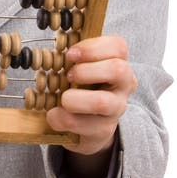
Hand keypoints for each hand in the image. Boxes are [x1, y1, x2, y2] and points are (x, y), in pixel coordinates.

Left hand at [46, 35, 136, 157]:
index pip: (118, 46)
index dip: (92, 48)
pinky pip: (84, 125)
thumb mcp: (81, 70)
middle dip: (86, 71)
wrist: (88, 126)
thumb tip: (53, 49)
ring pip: (102, 102)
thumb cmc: (83, 89)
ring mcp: (116, 109)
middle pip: (117, 70)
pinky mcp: (104, 130)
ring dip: (75, 99)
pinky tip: (54, 115)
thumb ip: (75, 59)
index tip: (70, 54)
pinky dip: (63, 118)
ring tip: (63, 99)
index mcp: (118, 63)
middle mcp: (123, 85)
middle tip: (68, 76)